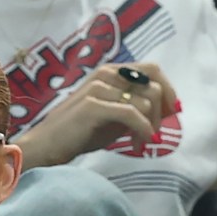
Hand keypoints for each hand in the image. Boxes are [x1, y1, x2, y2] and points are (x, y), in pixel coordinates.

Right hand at [15, 62, 178, 166]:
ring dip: (150, 126)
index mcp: (109, 72)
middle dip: (160, 113)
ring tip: (139, 143)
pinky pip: (133, 115)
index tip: (169, 113)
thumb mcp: (112, 117)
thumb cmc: (78, 133)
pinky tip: (139, 144)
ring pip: (146, 101)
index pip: (152, 69)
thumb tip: (166, 108)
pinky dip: (142, 131)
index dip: (168, 90)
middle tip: (153, 134)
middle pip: (153, 84)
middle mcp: (105, 74)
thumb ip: (134, 107)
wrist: (46, 146)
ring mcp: (99, 88)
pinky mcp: (94, 106)